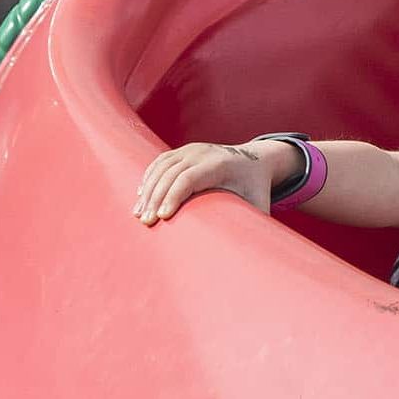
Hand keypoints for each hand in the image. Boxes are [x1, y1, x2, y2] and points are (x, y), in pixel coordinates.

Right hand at [134, 139, 295, 223]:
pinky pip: (160, 162)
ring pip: (162, 167)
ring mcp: (191, 149)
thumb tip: (255, 250)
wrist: (254, 160)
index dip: (174, 195)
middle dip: (156, 198)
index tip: (163, 216)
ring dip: (148, 190)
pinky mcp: (182, 151)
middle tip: (147, 222)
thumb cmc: (255, 187)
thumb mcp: (259, 202)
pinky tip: (140, 197)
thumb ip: (256, 222)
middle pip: (171, 173)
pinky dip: (148, 178)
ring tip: (139, 214)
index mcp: (220, 164)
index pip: (189, 177)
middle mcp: (203, 153)